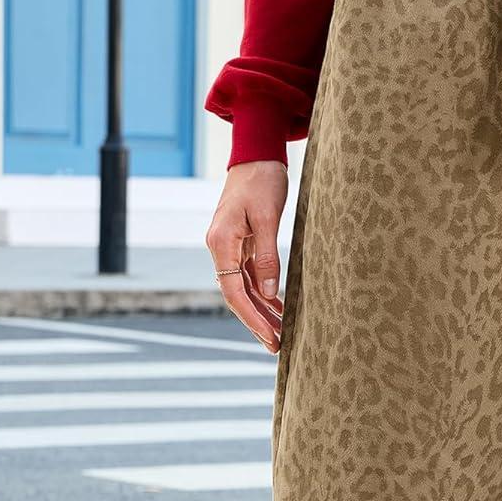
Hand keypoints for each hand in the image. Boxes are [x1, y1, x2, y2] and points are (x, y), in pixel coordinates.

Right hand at [205, 161, 289, 351]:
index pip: (233, 291)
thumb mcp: (267, 218)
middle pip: (237, 295)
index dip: (251, 318)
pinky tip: (279, 308)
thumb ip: (267, 256)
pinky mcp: (241, 243)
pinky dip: (264, 293)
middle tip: (277, 346)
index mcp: (221, 243)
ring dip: (262, 311)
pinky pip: (250, 276)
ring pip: (244, 288)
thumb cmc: (262, 181)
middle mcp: (220, 248)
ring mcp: (229, 246)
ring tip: (282, 334)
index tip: (270, 337)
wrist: (256, 154)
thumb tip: (269, 291)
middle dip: (257, 322)